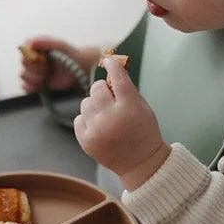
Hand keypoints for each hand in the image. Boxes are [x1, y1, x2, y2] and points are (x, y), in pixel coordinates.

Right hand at [19, 37, 99, 92]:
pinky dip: (33, 87)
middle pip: (23, 63)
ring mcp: (32, 71)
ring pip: (23, 76)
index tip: (44, 60)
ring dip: (35, 78)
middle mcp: (31, 58)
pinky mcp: (34, 83)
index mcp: (34, 46)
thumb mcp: (60, 45)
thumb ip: (46, 42)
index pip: (23, 50)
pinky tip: (43, 84)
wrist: (79, 69)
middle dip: (36, 68)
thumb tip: (30, 43)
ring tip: (47, 77)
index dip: (31, 57)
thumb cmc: (70, 54)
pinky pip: (25, 87)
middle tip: (48, 69)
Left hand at [74, 57, 170, 189]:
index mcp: (129, 107)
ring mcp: (97, 130)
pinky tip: (99, 126)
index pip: (117, 78)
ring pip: (85, 103)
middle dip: (102, 89)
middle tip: (110, 97)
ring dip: (94, 105)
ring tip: (106, 115)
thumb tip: (111, 70)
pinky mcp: (86, 141)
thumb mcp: (143, 107)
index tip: (108, 61)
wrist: (141, 163)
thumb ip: (127, 89)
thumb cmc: (144, 131)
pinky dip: (88, 119)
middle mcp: (111, 117)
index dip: (112, 66)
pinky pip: (79, 118)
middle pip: (96, 88)